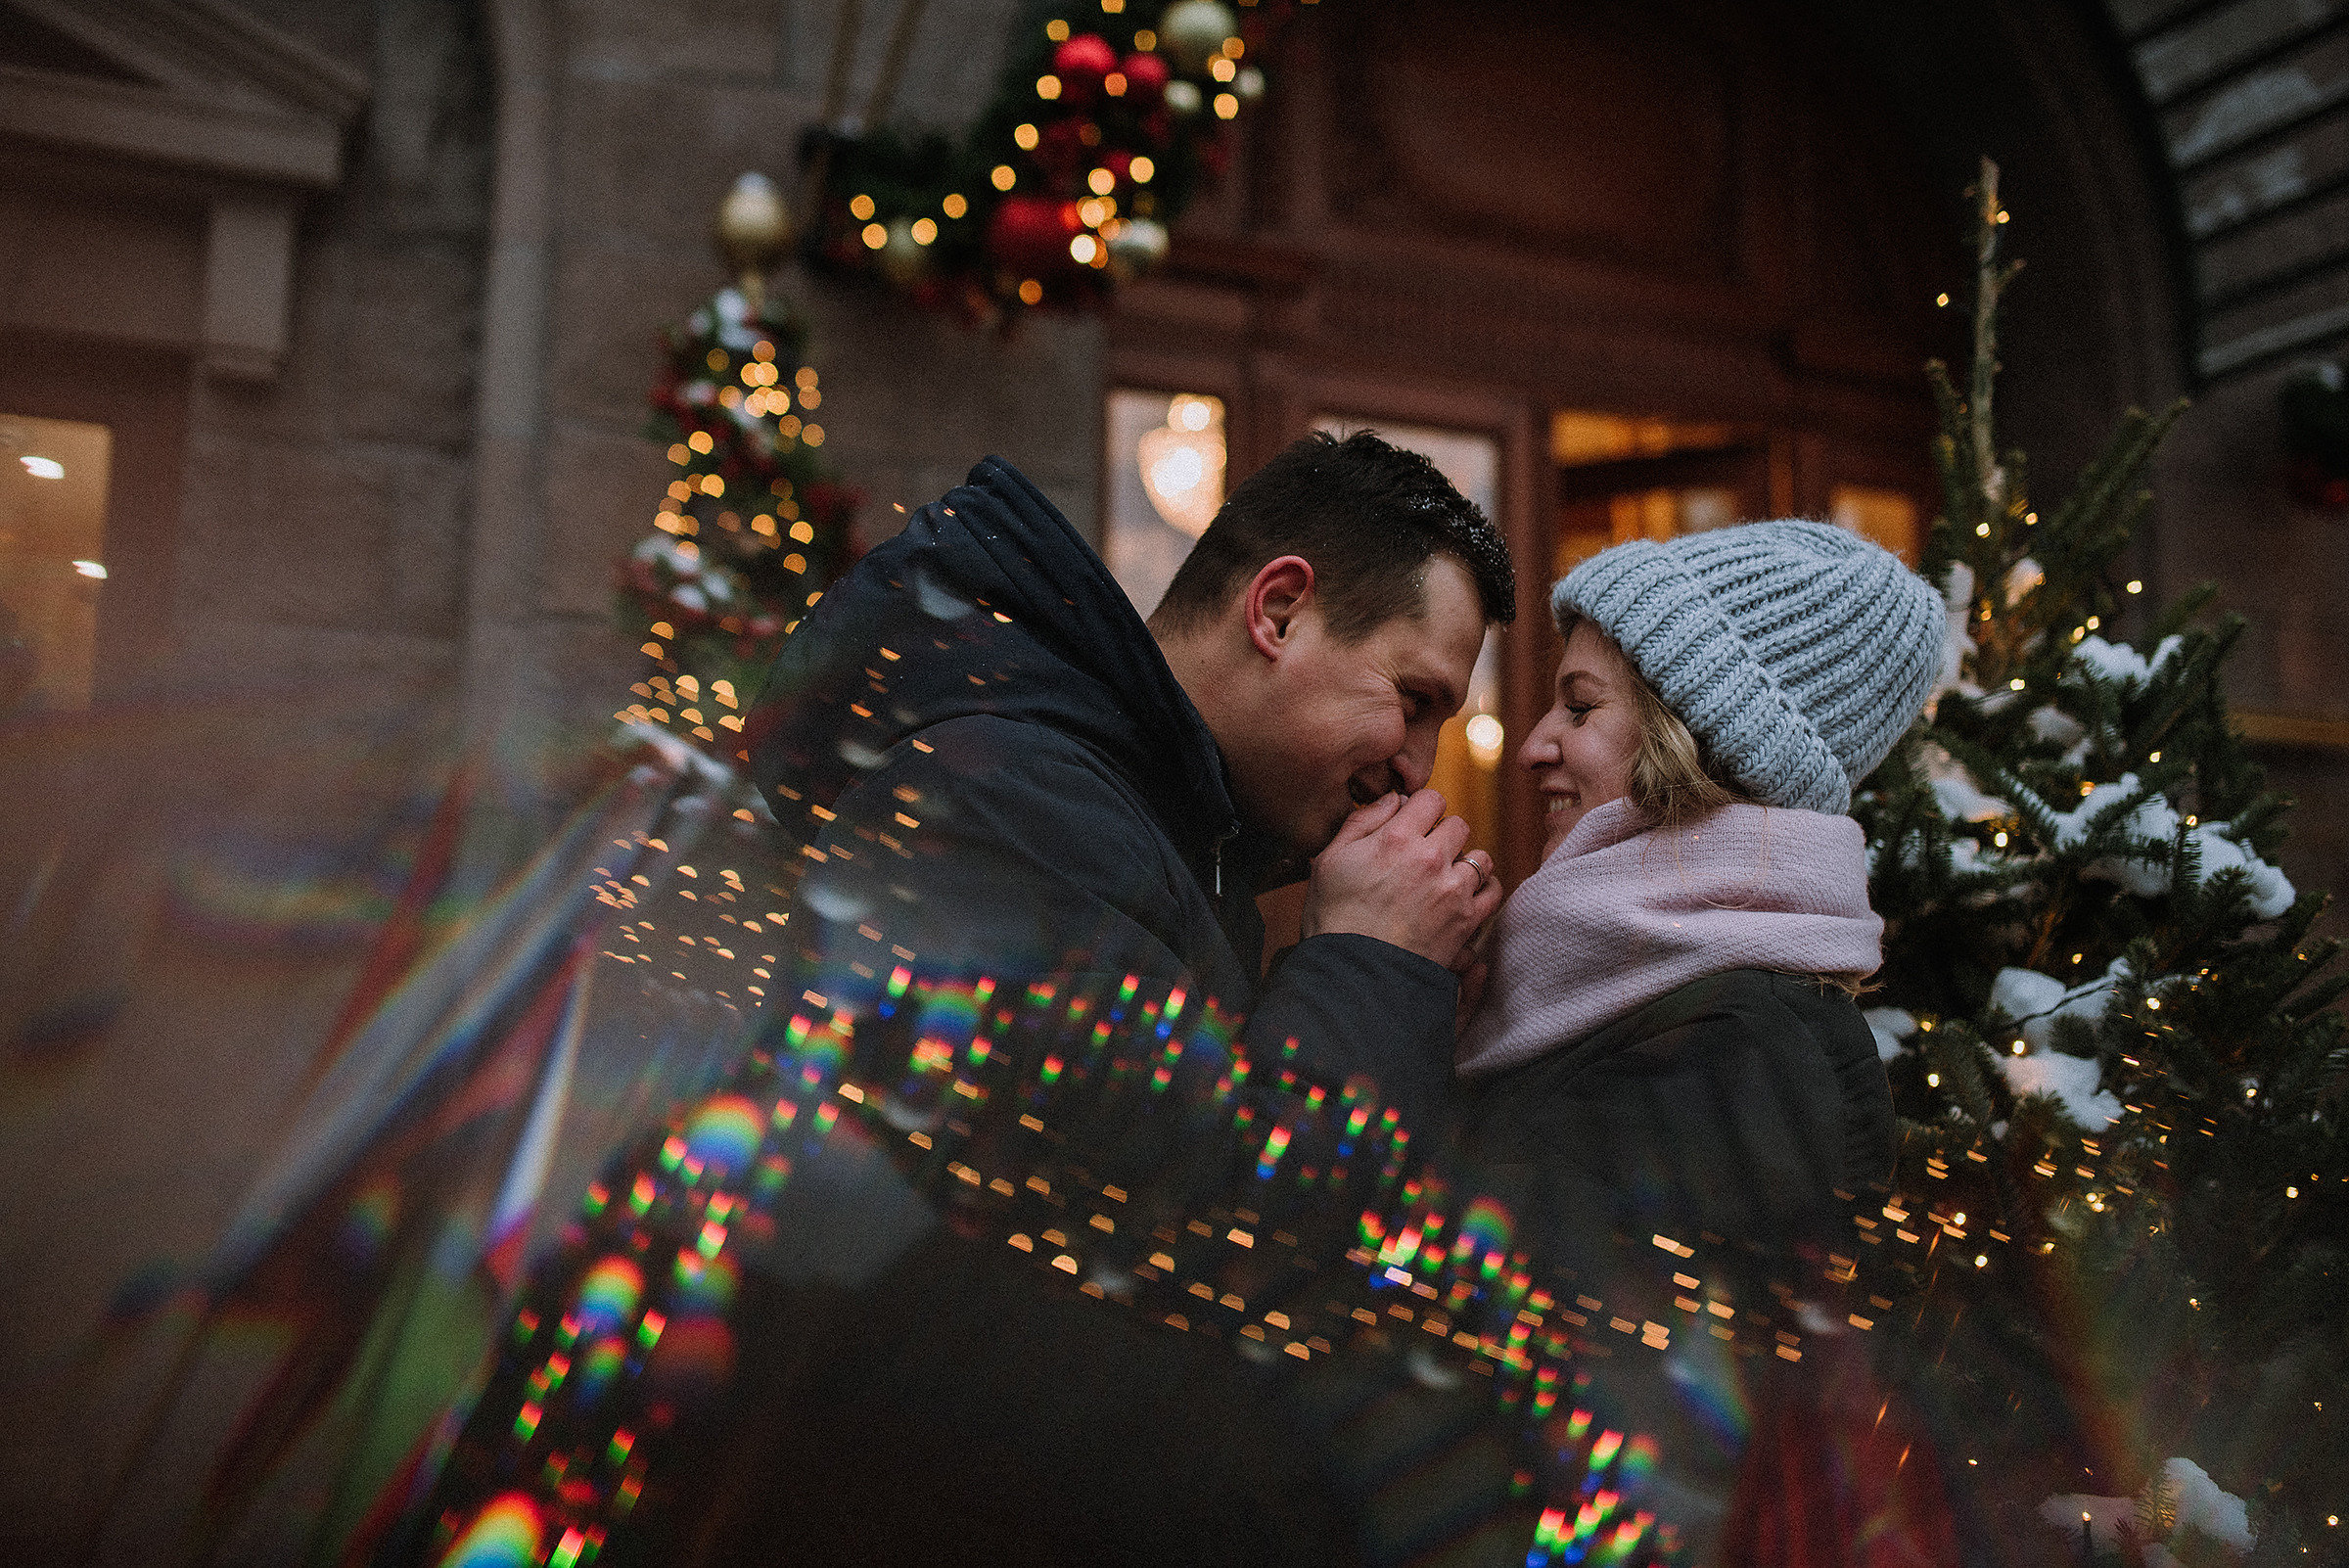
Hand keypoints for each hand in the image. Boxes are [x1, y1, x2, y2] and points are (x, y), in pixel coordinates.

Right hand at [1300, 789, 1502, 967]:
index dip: (1421, 809)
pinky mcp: (1467, 919)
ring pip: (1479, 857)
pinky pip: (1493, 890)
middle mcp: (1431, 857)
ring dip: (1464, 864)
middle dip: (1443, 836)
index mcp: (1397, 837)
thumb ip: (1362, 821)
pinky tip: (1464, 896)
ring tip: (1444, 880)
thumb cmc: (1333, 917)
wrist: (1353, 973)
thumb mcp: (1329, 859)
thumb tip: (1394, 799)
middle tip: (1424, 857)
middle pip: (1458, 825)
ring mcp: (1453, 888)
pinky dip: (1483, 890)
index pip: (1431, 798)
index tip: (1413, 825)